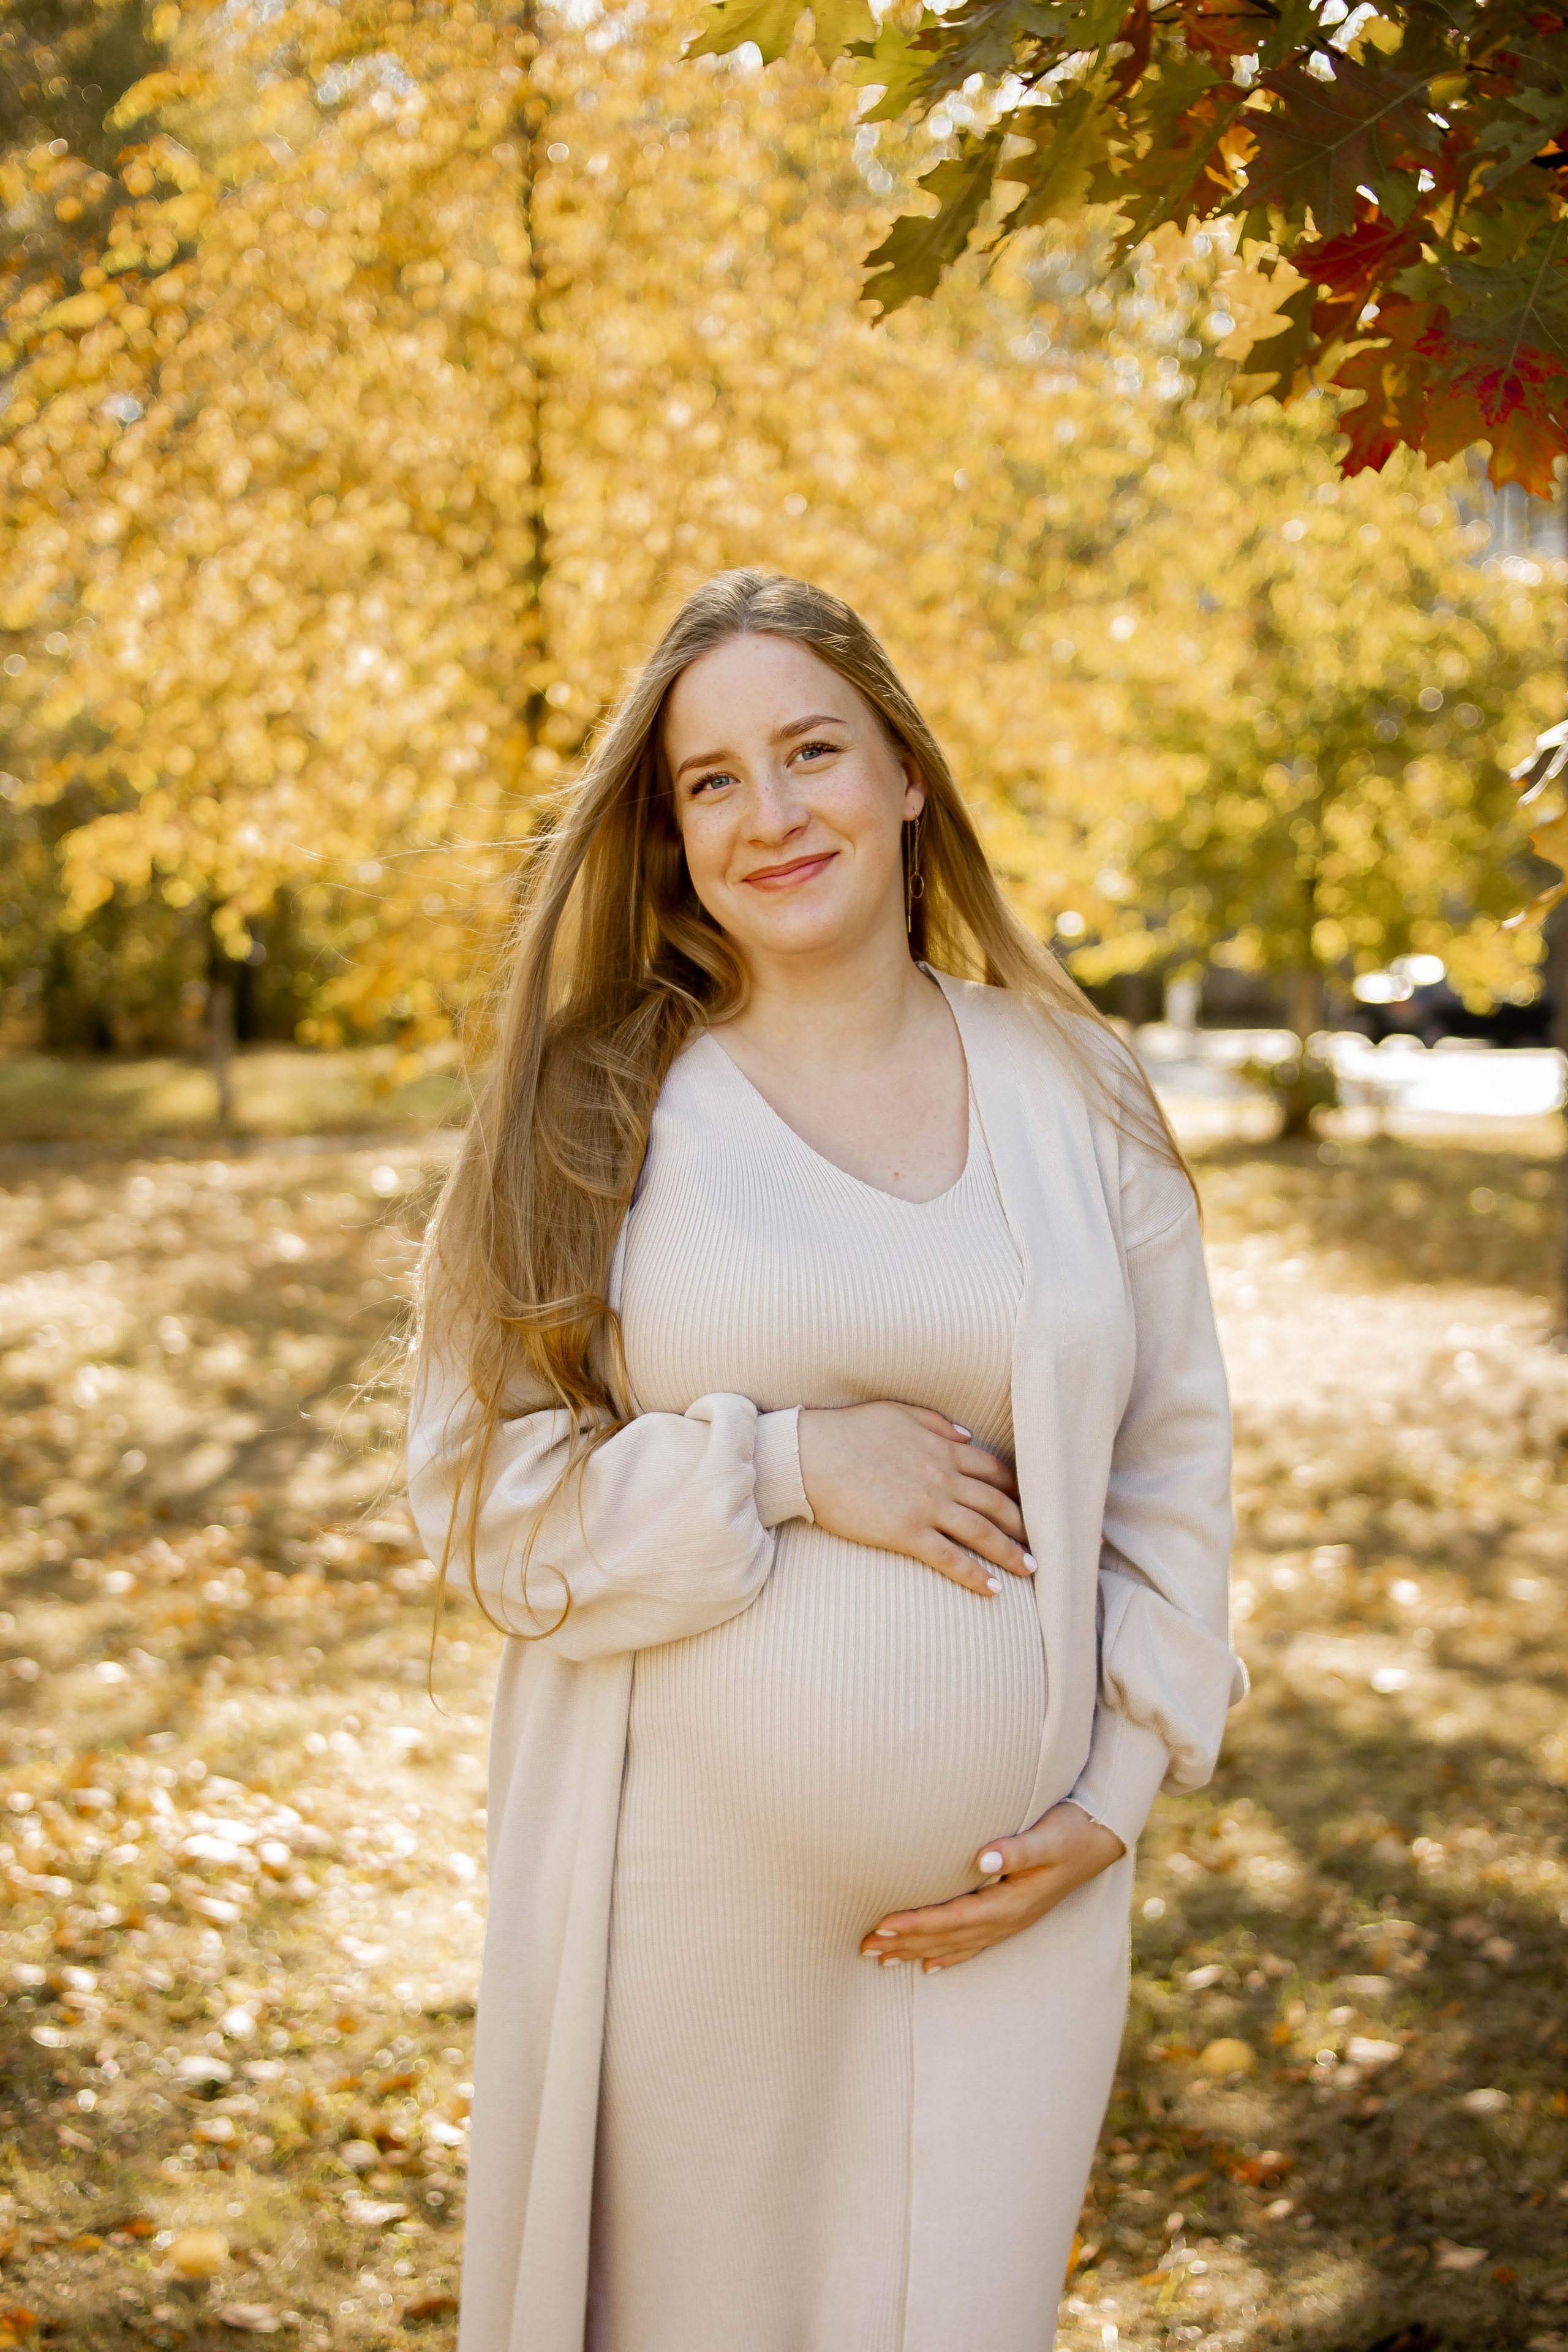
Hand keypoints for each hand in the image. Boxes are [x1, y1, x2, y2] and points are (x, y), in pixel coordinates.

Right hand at [796, 1400, 1032, 1597]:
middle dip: (1023, 1525)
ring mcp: (927, 1506)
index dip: (1016, 1490)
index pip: (993, 1471)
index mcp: (942, 1448)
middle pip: (996, 1504)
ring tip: (1030, 1570)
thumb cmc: (849, 1432)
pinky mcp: (906, 1532)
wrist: (810, 1456)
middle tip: (1042, 1543)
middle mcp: (943, 1477)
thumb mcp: (897, 1413)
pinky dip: (974, 1574)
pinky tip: (993, 1589)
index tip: (1029, 1504)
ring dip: (1010, 1552)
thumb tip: (967, 1436)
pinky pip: (950, 1558)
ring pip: (982, 1532)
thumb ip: (936, 1424)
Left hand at [859, 1803, 1125, 1970]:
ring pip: (957, 1944)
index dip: (916, 1923)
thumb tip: (984, 1857)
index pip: (953, 1918)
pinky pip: (975, 1944)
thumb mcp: (1048, 1836)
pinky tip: (931, 1965)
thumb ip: (1017, 1849)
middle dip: (906, 1943)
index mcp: (1011, 1903)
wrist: (1101, 1838)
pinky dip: (950, 1955)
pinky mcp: (1014, 1915)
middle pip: (948, 1937)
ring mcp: (1011, 1922)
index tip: (881, 1925)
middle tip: (865, 1948)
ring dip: (919, 1951)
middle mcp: (1008, 1920)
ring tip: (883, 1960)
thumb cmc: (1071, 1830)